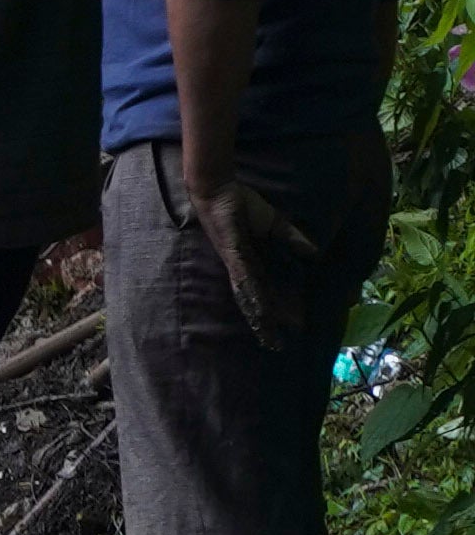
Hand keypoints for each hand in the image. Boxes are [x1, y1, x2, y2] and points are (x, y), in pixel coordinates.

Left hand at [194, 165, 314, 353]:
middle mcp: (242, 269)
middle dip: (266, 324)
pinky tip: (258, 310)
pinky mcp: (233, 255)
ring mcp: (236, 263)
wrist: (220, 189)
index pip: (268, 293)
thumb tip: (314, 254)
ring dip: (259, 317)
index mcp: (253, 263)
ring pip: (249, 297)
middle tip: (277, 345)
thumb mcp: (275, 226)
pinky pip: (244, 279)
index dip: (279, 311)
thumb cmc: (242, 206)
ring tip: (268, 337)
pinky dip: (252, 295)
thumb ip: (293, 240)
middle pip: (256, 302)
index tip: (294, 328)